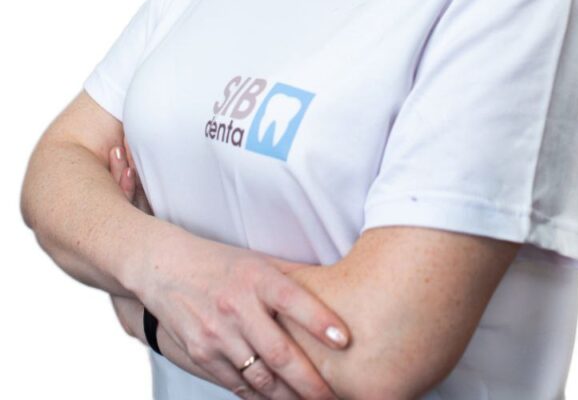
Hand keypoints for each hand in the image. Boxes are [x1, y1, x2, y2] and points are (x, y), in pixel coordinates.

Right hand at [106, 144, 348, 399]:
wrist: (164, 268)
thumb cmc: (220, 263)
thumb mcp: (257, 260)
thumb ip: (292, 277)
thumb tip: (336, 286)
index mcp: (256, 277)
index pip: (293, 299)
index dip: (319, 320)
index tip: (345, 339)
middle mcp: (237, 306)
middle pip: (279, 352)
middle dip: (311, 381)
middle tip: (334, 395)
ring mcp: (217, 333)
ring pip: (261, 378)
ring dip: (288, 397)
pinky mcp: (201, 354)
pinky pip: (237, 385)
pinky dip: (260, 397)